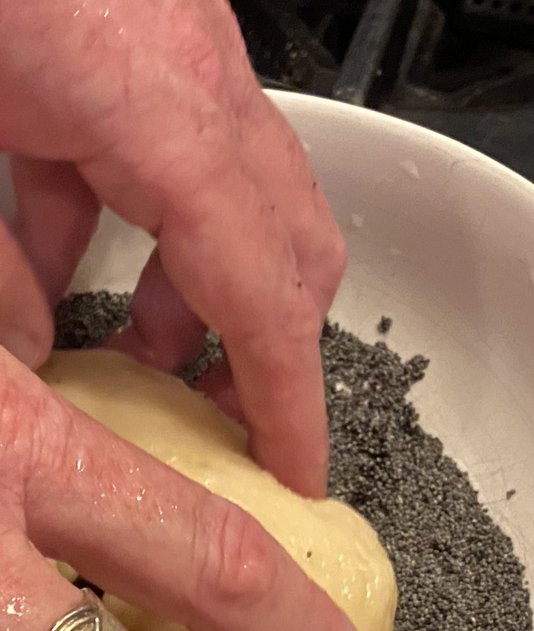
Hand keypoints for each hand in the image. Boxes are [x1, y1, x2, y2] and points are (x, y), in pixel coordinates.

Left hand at [0, 0, 345, 497]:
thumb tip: (25, 356)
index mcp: (163, 109)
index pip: (264, 292)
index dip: (286, 399)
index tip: (298, 475)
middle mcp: (196, 77)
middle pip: (294, 243)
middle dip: (271, 346)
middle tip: (229, 423)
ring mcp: (172, 47)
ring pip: (239, 200)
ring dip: (199, 290)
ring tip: (139, 359)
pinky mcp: (128, 32)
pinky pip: (163, 155)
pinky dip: (131, 227)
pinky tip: (60, 261)